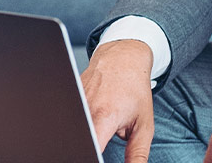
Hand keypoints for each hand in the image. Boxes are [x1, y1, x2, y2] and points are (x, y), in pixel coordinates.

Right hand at [81, 40, 155, 159]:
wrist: (122, 58)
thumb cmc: (134, 89)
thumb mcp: (144, 125)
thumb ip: (138, 154)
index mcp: (104, 117)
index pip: (90, 149)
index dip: (93, 157)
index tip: (98, 157)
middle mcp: (84, 109)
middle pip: (79, 140)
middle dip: (89, 146)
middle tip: (103, 138)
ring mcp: (73, 101)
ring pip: (75, 129)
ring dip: (86, 133)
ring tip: (102, 120)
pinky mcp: (68, 98)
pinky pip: (70, 117)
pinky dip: (80, 122)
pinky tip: (92, 112)